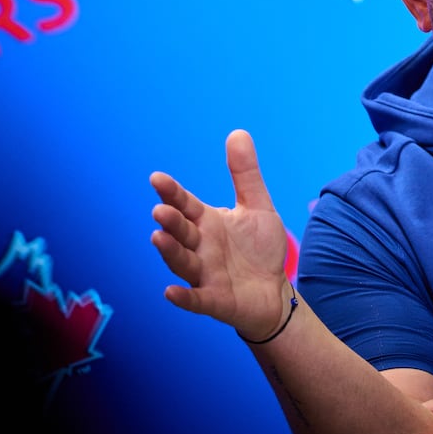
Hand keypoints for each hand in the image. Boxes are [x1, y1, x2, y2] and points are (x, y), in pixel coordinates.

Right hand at [149, 129, 289, 339]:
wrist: (275, 290)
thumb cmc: (259, 249)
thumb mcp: (257, 207)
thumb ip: (245, 174)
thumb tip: (237, 132)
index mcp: (206, 223)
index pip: (185, 205)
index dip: (171, 193)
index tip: (157, 178)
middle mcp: (200, 248)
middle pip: (180, 233)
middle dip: (170, 222)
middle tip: (160, 210)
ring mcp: (205, 275)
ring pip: (183, 263)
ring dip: (170, 252)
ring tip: (158, 238)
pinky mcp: (215, 301)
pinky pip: (196, 300)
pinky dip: (184, 297)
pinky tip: (170, 292)